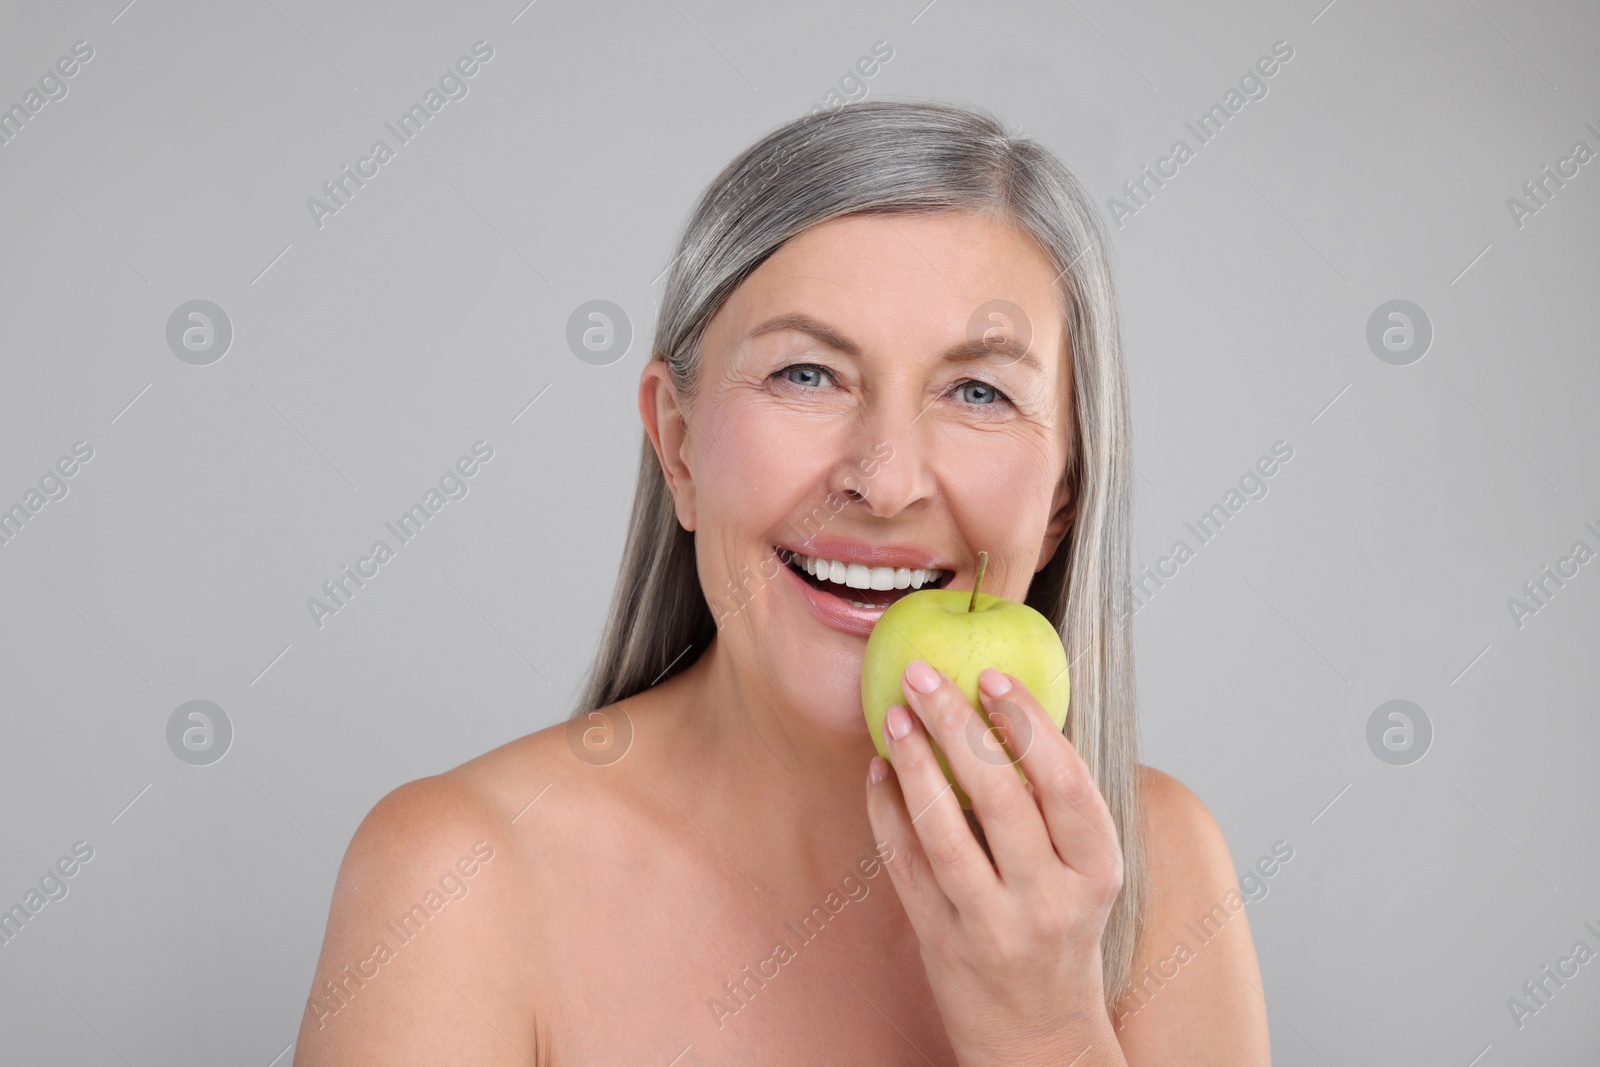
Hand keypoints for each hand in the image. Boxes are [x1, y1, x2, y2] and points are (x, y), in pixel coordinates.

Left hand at [865, 660, 1126, 1066]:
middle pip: (1000, 796)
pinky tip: (878, 772)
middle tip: (923, 675)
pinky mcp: (942, 942)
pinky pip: (906, 864)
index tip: (989, 676)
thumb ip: (1056, 803)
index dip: (1026, 722)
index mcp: (1096, 870)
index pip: (1065, 781)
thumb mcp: (1084, 871)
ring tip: (895, 715)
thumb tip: (1007, 704)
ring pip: (945, 830)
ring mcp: (993, 925)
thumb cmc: (1061, 930)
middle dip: (955, 724)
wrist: (1038, 1036)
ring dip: (914, 763)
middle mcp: (1050, 899)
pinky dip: (887, 812)